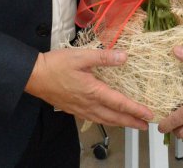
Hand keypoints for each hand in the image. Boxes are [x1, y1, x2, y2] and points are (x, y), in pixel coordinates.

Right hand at [24, 48, 153, 128]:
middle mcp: (88, 104)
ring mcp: (80, 109)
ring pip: (104, 120)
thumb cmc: (56, 64)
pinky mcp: (73, 109)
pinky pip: (94, 119)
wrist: (34, 76)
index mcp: (93, 91)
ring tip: (131, 124)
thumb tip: (124, 57)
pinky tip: (108, 119)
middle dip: (131, 122)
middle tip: (145, 126)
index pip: (119, 103)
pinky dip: (106, 121)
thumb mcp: (81, 56)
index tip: (148, 115)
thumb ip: (104, 57)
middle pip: (114, 117)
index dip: (135, 110)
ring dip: (120, 123)